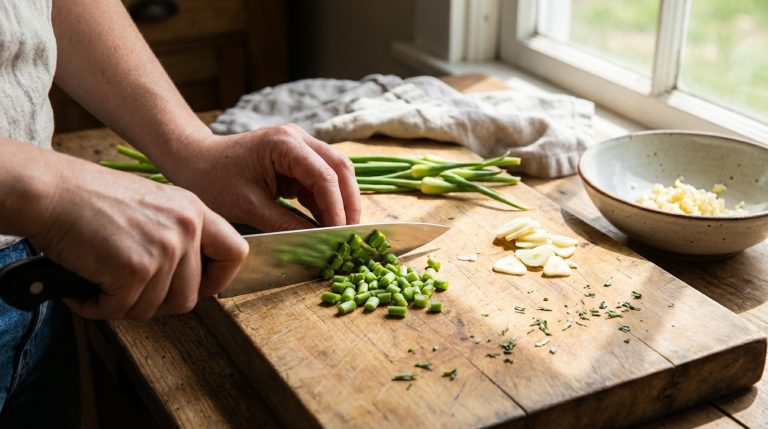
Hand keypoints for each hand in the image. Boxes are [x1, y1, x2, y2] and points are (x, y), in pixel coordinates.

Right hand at [27, 154, 247, 319]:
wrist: (50, 192)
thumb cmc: (90, 199)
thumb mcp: (153, 205)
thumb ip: (178, 235)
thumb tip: (191, 279)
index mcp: (194, 210)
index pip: (235, 253)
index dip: (218, 280)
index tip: (197, 289)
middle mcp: (186, 228)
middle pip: (190, 296)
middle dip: (157, 303)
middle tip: (127, 292)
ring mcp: (163, 248)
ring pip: (156, 308)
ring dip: (124, 306)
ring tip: (100, 285)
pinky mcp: (135, 268)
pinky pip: (121, 310)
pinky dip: (97, 308)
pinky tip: (83, 291)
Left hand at [164, 124, 360, 230]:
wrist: (193, 161)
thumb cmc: (212, 180)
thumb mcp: (248, 207)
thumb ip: (286, 224)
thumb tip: (316, 243)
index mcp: (284, 144)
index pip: (325, 177)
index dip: (337, 208)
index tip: (339, 236)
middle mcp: (298, 138)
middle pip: (340, 168)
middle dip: (349, 203)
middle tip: (351, 235)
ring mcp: (300, 146)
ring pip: (336, 172)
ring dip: (340, 202)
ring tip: (340, 232)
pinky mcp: (296, 159)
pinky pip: (321, 179)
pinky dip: (326, 202)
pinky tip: (324, 224)